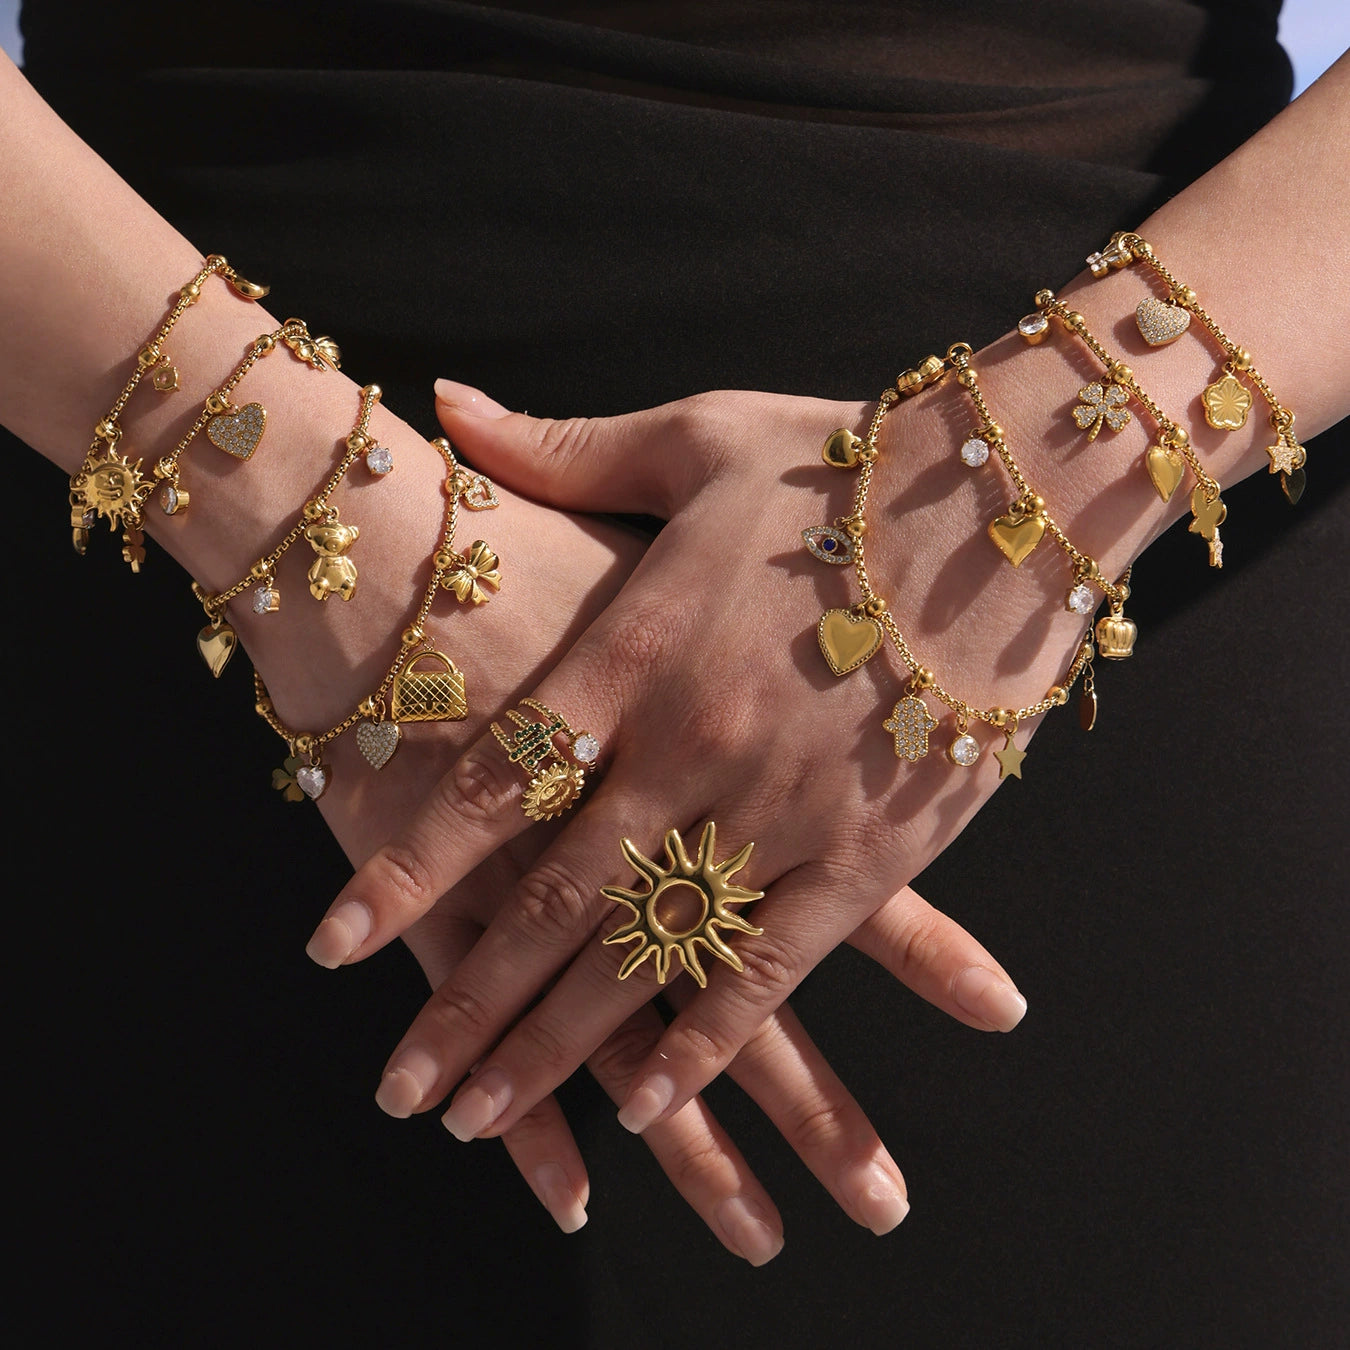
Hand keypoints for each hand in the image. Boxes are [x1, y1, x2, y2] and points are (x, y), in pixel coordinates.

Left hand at [310, 368, 1048, 1196]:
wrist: (1012, 496)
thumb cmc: (846, 460)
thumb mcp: (693, 437)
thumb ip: (559, 448)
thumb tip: (439, 405)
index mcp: (638, 646)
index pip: (493, 780)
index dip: (407, 870)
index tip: (332, 947)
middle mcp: (692, 743)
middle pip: (551, 900)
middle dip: (466, 1004)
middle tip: (400, 1088)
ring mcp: (780, 806)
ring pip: (646, 955)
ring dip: (558, 1049)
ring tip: (479, 1118)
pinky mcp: (871, 850)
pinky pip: (772, 967)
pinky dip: (707, 1042)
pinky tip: (650, 1109)